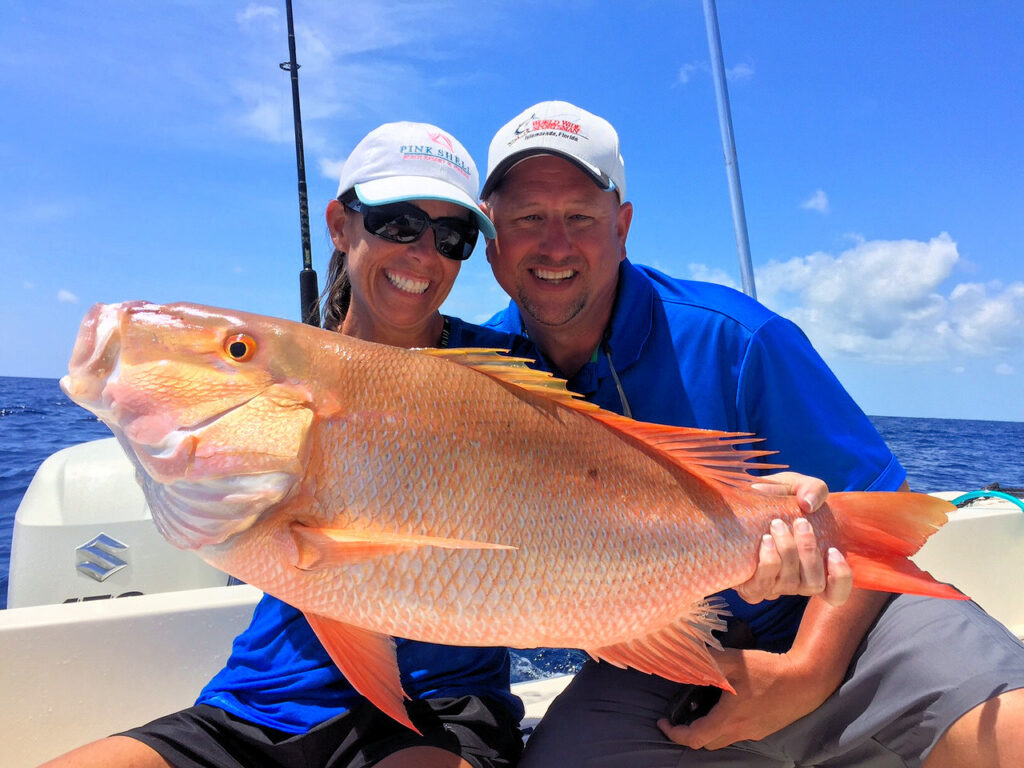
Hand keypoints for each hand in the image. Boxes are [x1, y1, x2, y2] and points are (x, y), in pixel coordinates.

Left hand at [657, 647, 831, 748]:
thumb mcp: (736, 660)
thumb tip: (686, 650)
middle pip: (707, 742)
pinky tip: (727, 702)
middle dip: (689, 732)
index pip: (694, 738)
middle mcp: (740, 731)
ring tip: (700, 706)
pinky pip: (738, 732)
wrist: (807, 681)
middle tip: (679, 715)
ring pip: (723, 738)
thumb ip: (708, 657)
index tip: (663, 722)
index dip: (674, 733)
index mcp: (729, 719)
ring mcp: (754, 732)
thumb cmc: (771, 671)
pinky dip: (725, 723)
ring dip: (708, 727)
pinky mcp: (765, 728)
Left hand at [736, 472, 851, 606]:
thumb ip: (812, 489)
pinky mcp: (749, 586)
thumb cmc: (775, 498)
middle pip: (813, 584)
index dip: (841, 579)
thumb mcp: (796, 486)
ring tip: (777, 524)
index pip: (836, 593)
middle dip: (808, 551)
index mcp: (812, 565)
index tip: (833, 551)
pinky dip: (767, 565)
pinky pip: (761, 590)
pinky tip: (766, 542)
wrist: (741, 501)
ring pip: (790, 585)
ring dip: (787, 553)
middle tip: (799, 522)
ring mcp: (772, 586)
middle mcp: (795, 581)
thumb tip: (808, 504)